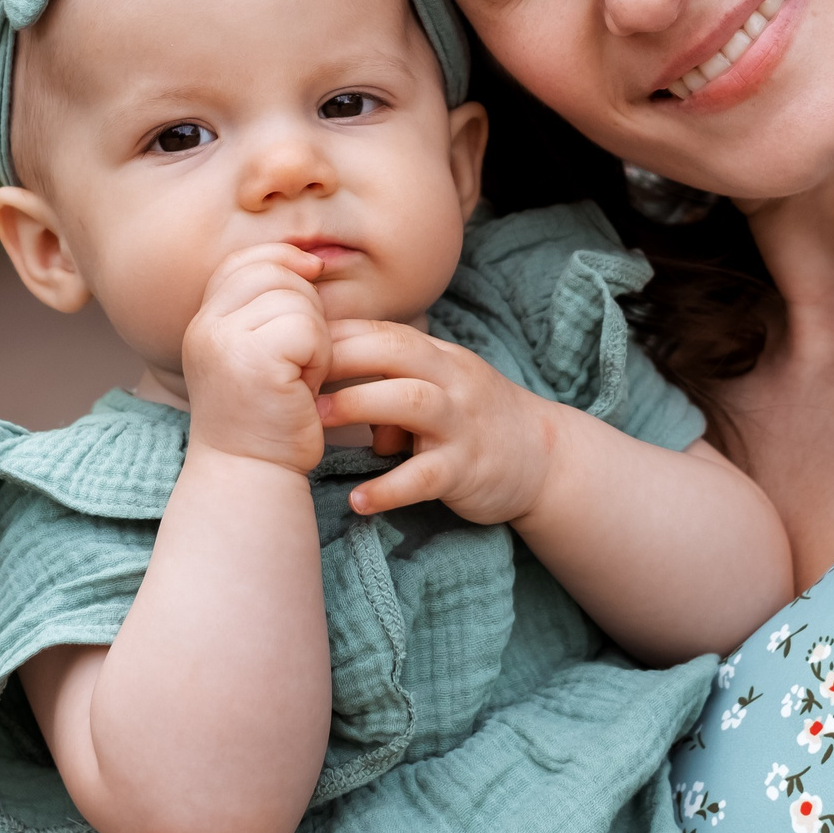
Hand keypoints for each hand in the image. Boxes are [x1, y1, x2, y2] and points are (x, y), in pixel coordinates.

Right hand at [182, 243, 332, 472]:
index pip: (243, 261)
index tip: (313, 273)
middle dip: (305, 305)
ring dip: (315, 335)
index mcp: (202, 322)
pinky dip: (319, 354)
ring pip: (296, 300)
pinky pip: (307, 328)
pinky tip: (306, 386)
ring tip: (301, 374)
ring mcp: (225, 342)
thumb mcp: (255, 354)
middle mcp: (205, 327)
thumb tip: (313, 258)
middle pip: (274, 273)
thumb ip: (266, 309)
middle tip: (302, 355)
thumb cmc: (265, 419)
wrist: (250, 476)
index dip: (282, 257)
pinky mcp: (254, 361)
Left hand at [315, 320, 566, 522]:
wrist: (543, 458)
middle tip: (293, 374)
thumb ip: (388, 378)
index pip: (384, 332)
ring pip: (412, 402)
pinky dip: (389, 489)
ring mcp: (461, 424)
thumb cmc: (472, 418)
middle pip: (395, 352)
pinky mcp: (467, 469)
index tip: (290, 342)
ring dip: (360, 406)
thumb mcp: (438, 385)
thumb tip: (328, 383)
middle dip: (342, 357)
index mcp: (439, 357)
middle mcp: (452, 381)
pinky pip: (424, 477)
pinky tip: (359, 501)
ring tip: (316, 423)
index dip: (337, 333)